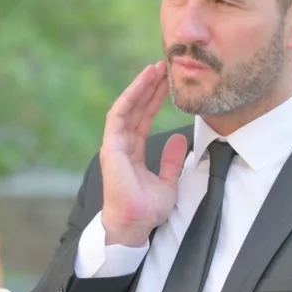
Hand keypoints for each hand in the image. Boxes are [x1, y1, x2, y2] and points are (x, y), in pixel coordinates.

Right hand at [100, 61, 187, 246]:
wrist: (135, 224)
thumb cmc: (147, 210)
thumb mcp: (168, 182)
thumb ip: (172, 161)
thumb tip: (180, 140)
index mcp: (133, 153)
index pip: (144, 120)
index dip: (155, 101)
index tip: (168, 84)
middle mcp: (123, 146)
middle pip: (136, 109)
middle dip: (150, 88)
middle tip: (164, 67)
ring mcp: (115, 146)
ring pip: (128, 108)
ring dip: (141, 87)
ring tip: (155, 69)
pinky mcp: (111, 147)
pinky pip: (119, 115)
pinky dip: (130, 97)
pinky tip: (142, 83)